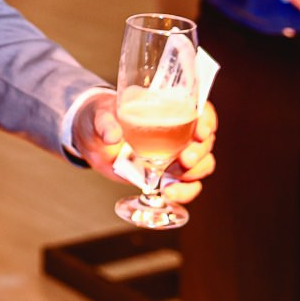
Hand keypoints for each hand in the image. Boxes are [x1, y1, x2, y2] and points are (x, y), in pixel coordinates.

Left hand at [74, 93, 217, 204]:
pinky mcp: (168, 174)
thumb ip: (105, 123)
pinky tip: (169, 193)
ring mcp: (175, 154)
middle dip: (200, 152)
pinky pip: (188, 185)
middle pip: (205, 140)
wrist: (92, 140)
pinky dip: (184, 191)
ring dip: (195, 173)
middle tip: (184, 159)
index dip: (206, 119)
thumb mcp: (99, 115)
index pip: (199, 108)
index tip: (201, 132)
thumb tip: (112, 136)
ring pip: (202, 164)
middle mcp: (179, 131)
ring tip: (172, 179)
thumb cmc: (100, 117)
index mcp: (168, 107)